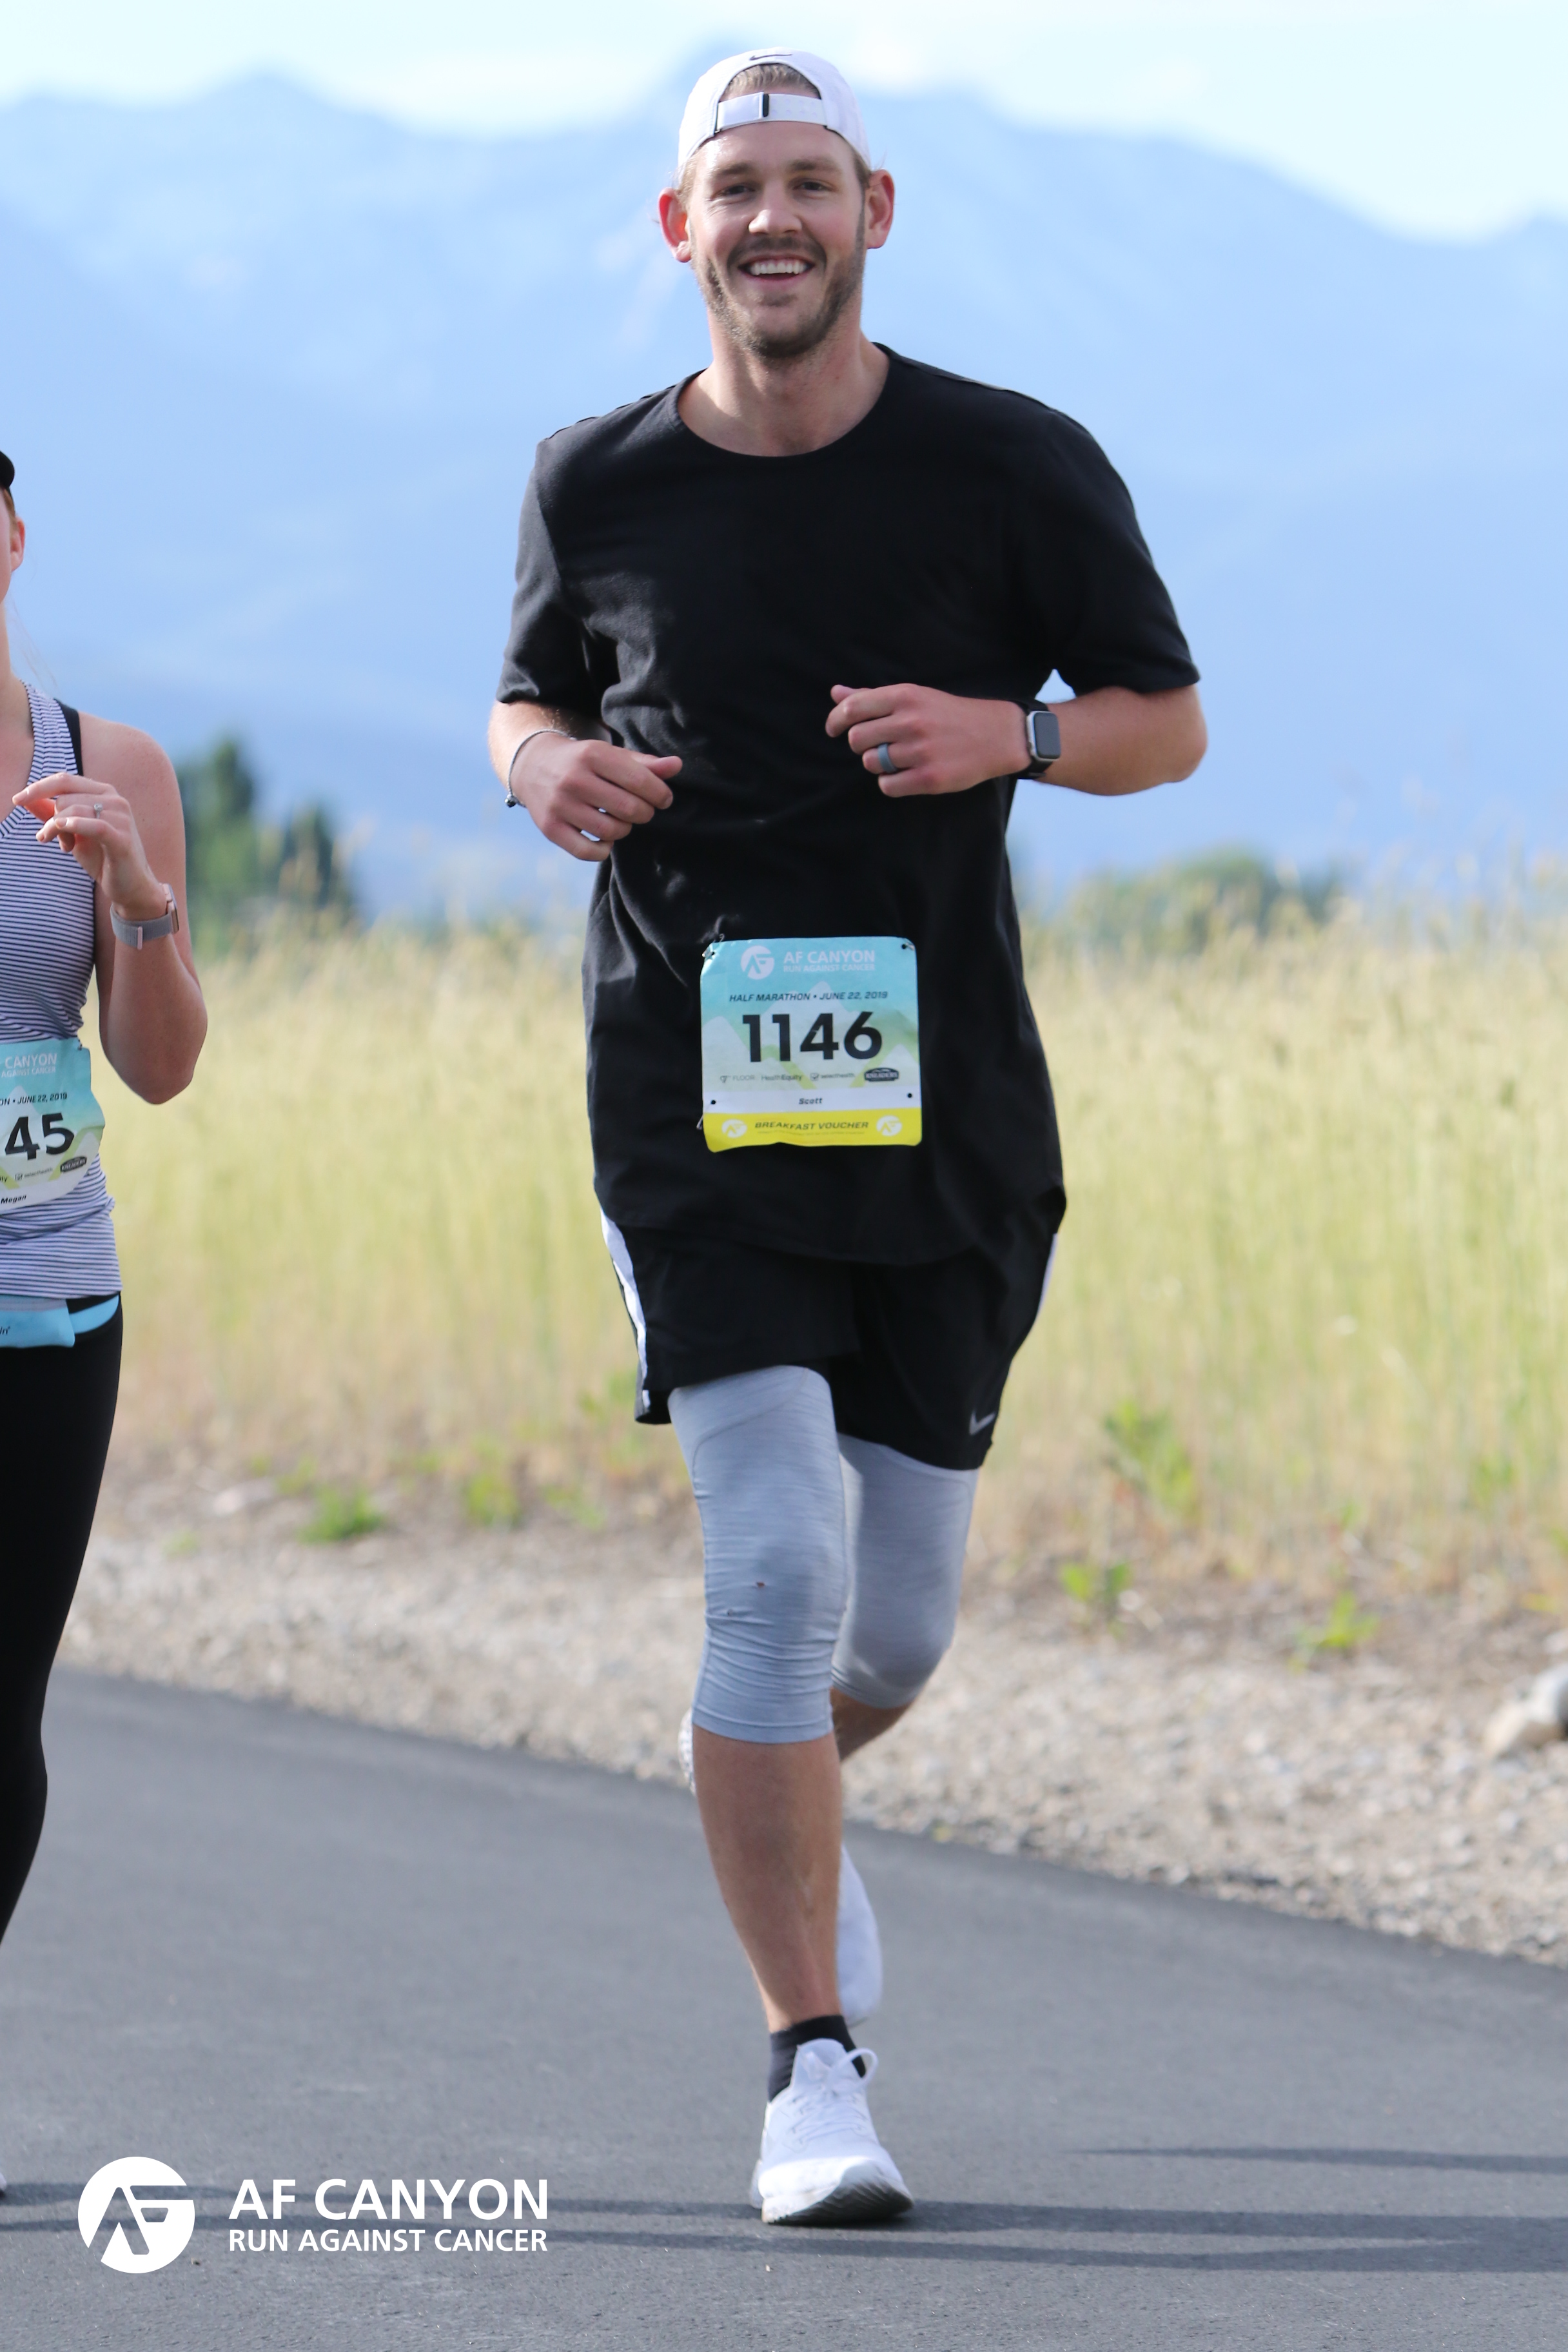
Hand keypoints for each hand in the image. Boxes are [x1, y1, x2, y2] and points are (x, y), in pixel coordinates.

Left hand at [13, 771, 168, 918]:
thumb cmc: (101, 857)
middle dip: (50, 820)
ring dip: (56, 831)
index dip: (38, 788)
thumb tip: (24, 800)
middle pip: (65, 798)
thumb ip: (51, 814)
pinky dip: (74, 827)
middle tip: (51, 840)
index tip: (16, 800)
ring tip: (63, 847)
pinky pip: (94, 826)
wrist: (130, 886)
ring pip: (73, 811)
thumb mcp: (71, 833)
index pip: (64, 780)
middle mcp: (115, 800)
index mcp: (103, 792)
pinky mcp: (123, 838)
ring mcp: (121, 817)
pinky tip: (65, 839)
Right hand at [512, 734, 678, 862]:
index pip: (640, 782)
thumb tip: (677, 765)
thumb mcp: (611, 755)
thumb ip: (645, 763)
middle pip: (629, 809)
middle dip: (644, 813)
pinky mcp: (550, 828)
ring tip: (620, 819)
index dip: (660, 794)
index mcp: (593, 755)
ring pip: (611, 831)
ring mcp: (559, 805)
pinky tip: (604, 838)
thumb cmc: (583, 762)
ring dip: (624, 830)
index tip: (663, 799)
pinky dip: (603, 850)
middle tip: (641, 810)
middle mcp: (574, 779)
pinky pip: (588, 852)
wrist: (533, 765)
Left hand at [826, 684, 1028, 797]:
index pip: (853, 708)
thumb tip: (836, 693)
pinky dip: (891, 783)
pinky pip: (887, 786)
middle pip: (857, 739)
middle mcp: (911, 722)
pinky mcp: (929, 778)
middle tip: (876, 745)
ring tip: (898, 758)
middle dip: (861, 745)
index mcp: (905, 697)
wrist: (996, 735)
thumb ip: (872, 697)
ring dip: (878, 764)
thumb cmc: (949, 715)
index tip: (833, 730)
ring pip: (871, 763)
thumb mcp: (914, 697)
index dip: (835, 721)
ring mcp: (920, 751)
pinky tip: (906, 774)